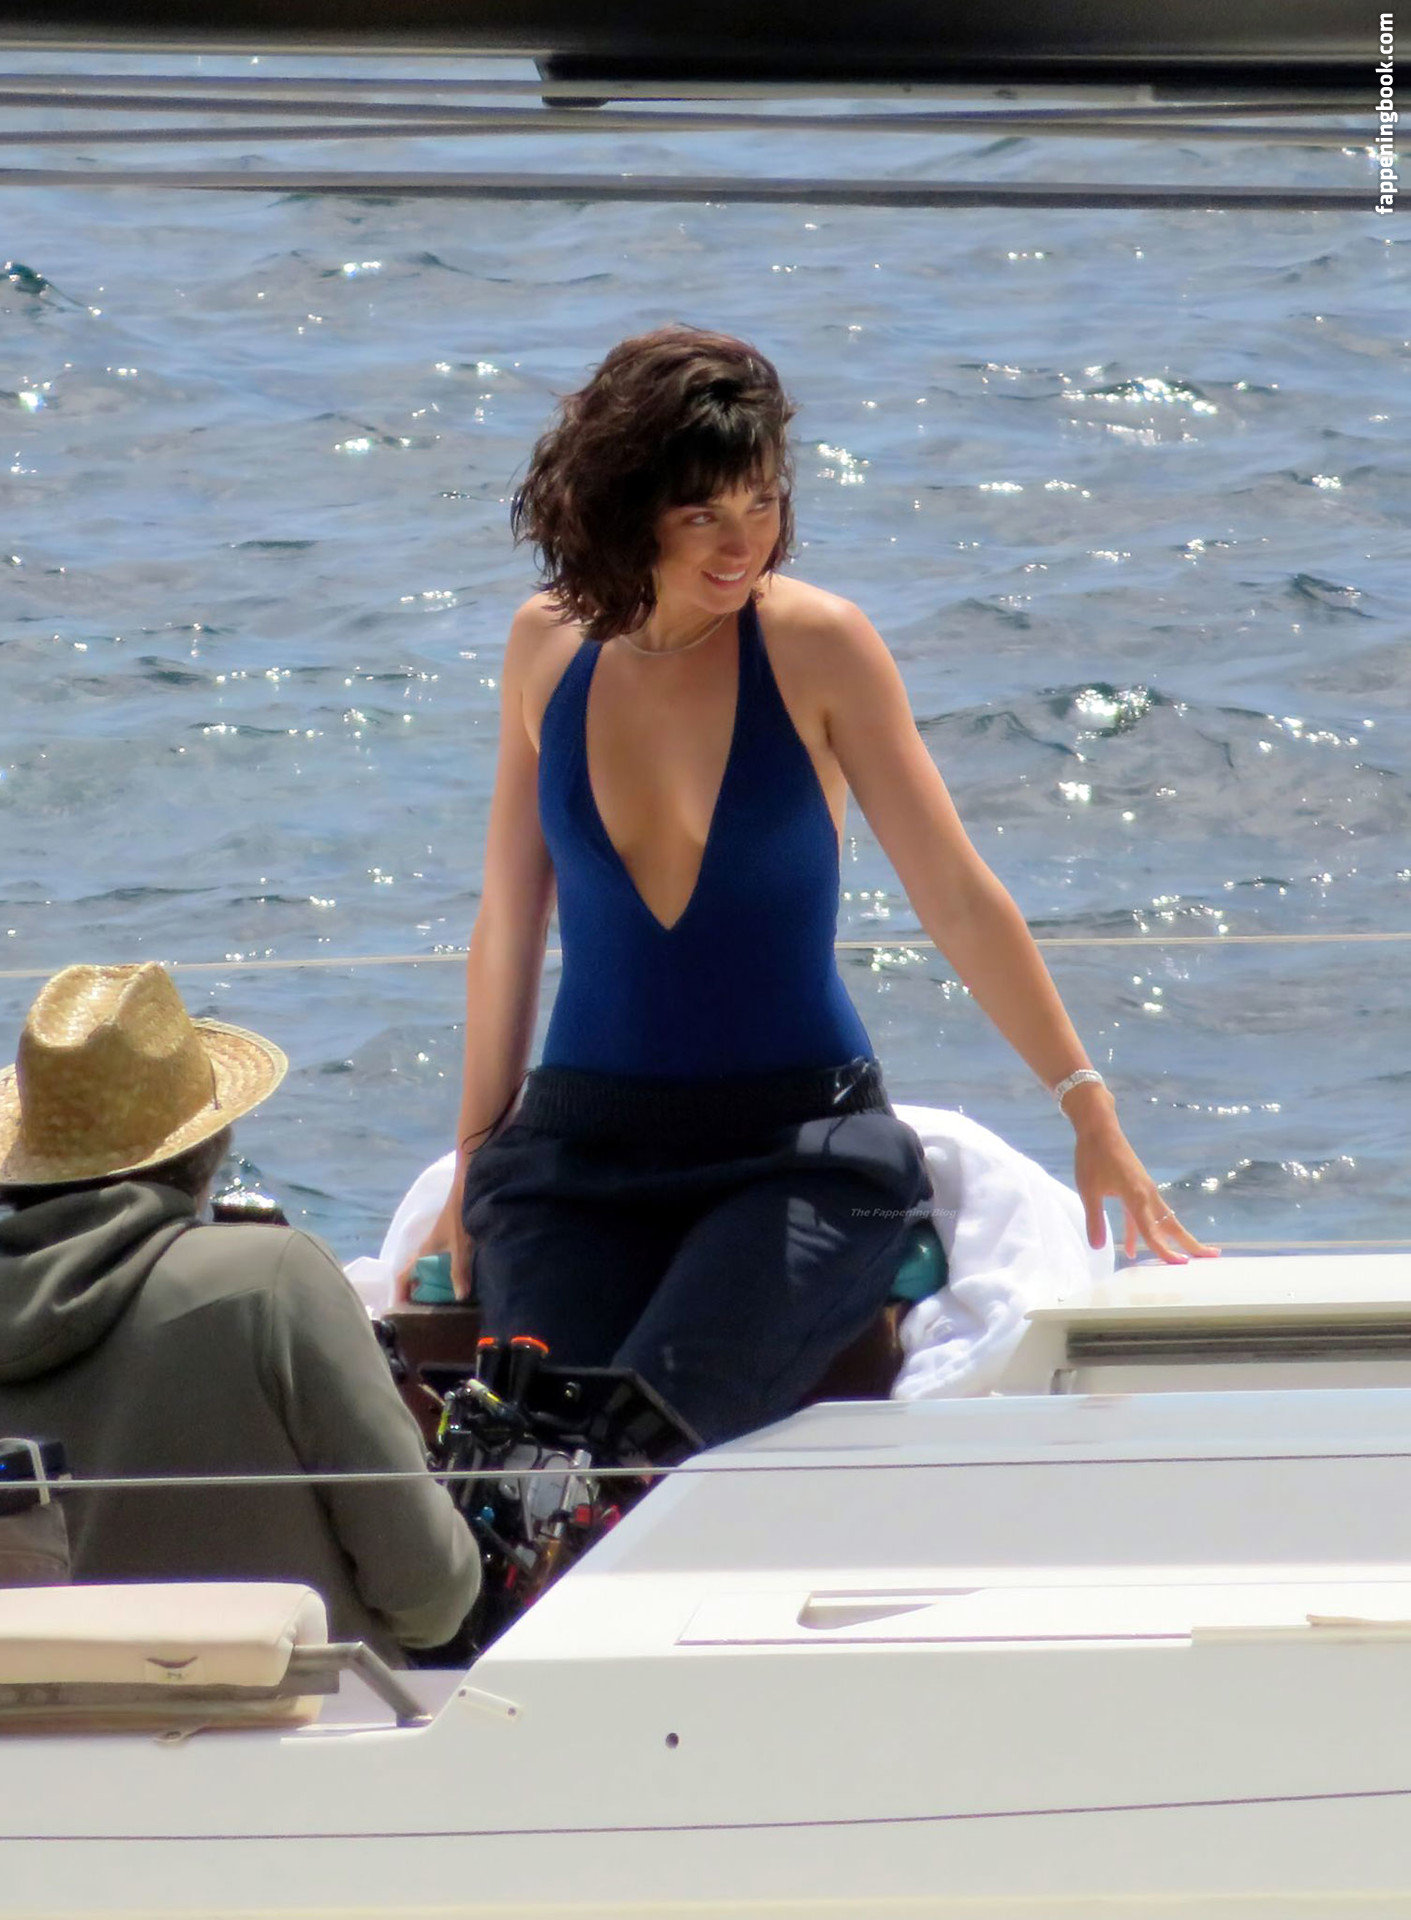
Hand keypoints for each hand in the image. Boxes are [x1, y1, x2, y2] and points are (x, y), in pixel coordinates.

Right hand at [394, 1185, 474, 1303]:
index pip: (402, 1275)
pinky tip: (453, 1281)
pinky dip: (440, 1274)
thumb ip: (458, 1271)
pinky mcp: (446, 1240)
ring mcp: (435, 1244)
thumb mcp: (460, 1247)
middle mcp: (425, 1249)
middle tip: (421, 1311)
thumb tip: (459, 1297)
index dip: (399, 1292)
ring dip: (427, 1283)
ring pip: (425, 1268)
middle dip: (414, 1291)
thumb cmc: (459, 1217)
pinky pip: (437, 1262)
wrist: (465, 1190)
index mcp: (422, 1252)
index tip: (399, 1310)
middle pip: (413, 1274)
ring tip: (436, 1300)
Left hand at [1072, 1116, 1219, 1264]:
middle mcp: (1147, 1195)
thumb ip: (1094, 1219)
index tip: (1181, 1266)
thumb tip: (1097, 1248)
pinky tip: (1131, 1248)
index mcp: (1137, 1196)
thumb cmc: (1092, 1157)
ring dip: (1174, 1239)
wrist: (1099, 1128)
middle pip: (1172, 1225)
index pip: (1152, 1231)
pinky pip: (1146, 1215)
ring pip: (1163, 1220)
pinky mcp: (1138, 1187)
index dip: (1165, 1251)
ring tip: (1186, 1258)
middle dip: (1192, 1243)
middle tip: (1213, 1257)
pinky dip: (1144, 1231)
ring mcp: (1145, 1190)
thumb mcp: (1088, 1190)